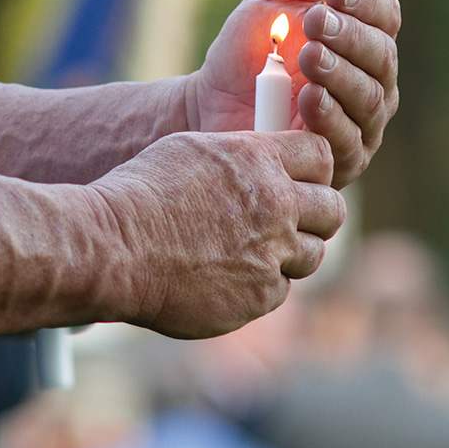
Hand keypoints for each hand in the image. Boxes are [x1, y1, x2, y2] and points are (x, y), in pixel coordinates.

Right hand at [92, 130, 340, 338]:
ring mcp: (272, 254)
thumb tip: (262, 161)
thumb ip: (239, 157)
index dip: (313, 168)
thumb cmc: (141, 194)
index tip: (300, 178)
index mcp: (259, 159)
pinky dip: (261, 284)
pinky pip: (280, 289)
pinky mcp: (259, 295)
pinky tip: (228, 277)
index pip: (321, 156)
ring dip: (292, 252)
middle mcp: (276, 204)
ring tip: (256, 252)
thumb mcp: (192, 152)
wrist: (115, 249)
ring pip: (313, 253)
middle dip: (317, 213)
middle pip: (332, 208)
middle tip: (293, 220)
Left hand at [191, 0, 400, 185]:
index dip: (365, 1)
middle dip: (350, 37)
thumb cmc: (249, 51)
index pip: (385, 16)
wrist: (207, 106)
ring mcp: (360, 126)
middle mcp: (373, 84)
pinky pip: (346, 141)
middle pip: (381, 57)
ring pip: (368, 100)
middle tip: (316, 20)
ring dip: (341, 75)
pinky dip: (330, 118)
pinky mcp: (338, 163)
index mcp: (364, 40)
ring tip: (311, 56)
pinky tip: (309, 98)